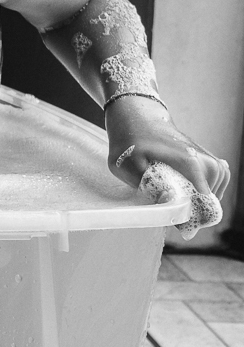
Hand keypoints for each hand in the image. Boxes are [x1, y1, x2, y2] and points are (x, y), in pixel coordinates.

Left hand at [105, 95, 229, 236]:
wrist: (137, 117)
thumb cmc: (129, 142)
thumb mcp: (127, 166)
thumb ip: (146, 185)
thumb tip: (168, 201)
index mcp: (186, 161)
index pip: (202, 195)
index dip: (195, 214)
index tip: (186, 229)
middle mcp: (200, 157)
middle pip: (214, 191)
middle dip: (202, 209)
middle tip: (186, 222)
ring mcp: (204, 154)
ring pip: (219, 182)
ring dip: (208, 199)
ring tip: (191, 210)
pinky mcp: (203, 154)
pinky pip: (217, 175)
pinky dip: (211, 186)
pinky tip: (197, 194)